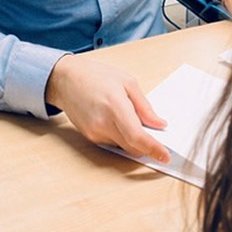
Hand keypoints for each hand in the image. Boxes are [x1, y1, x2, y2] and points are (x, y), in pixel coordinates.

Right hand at [45, 53, 169, 162]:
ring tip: (128, 116)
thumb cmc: (95, 75)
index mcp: (115, 106)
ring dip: (132, 139)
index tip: (165, 156)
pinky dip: (121, 136)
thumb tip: (159, 124)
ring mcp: (95, 133)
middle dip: (146, 145)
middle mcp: (103, 124)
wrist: (65, 79)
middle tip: (155, 133)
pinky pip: (112, 143)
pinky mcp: (90, 137)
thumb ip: (144, 106)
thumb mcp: (127, 82)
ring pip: (123, 147)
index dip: (154, 149)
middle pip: (133, 148)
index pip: (137, 137)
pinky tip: (116, 119)